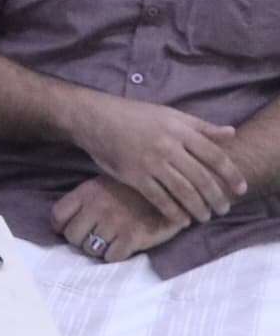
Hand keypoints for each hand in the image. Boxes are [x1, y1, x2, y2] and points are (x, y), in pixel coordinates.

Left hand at [51, 175, 185, 263]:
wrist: (168, 190)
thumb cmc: (131, 190)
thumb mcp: (102, 186)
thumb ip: (84, 201)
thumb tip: (63, 222)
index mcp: (87, 193)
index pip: (58, 215)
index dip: (61, 227)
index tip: (68, 230)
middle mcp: (97, 208)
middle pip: (72, 237)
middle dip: (80, 241)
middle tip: (93, 238)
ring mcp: (114, 223)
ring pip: (91, 249)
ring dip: (98, 250)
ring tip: (110, 242)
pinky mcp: (133, 237)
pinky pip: (112, 257)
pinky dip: (114, 255)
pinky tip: (122, 247)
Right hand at [69, 94, 247, 224]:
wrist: (94, 118)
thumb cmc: (134, 115)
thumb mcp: (169, 114)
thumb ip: (200, 126)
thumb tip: (231, 133)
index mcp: (179, 129)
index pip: (214, 156)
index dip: (231, 175)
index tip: (241, 189)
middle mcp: (167, 146)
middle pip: (201, 178)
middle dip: (217, 197)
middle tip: (224, 209)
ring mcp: (150, 162)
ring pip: (183, 191)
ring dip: (199, 208)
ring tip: (205, 217)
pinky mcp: (134, 176)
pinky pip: (160, 199)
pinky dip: (174, 212)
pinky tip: (182, 220)